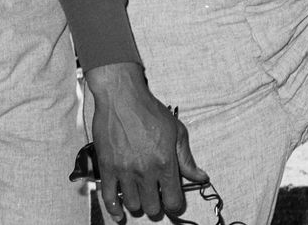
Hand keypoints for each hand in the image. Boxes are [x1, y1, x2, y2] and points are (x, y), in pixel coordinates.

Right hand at [87, 63, 207, 222]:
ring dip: (137, 203)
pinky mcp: (107, 167)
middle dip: (156, 204)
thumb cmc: (148, 109)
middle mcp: (145, 171)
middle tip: (154, 195)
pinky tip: (119, 213)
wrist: (121, 95)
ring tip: (138, 194)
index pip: (174, 202)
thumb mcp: (176, 131)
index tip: (171, 199)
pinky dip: (114, 209)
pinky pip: (109, 197)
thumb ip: (187, 158)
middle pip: (153, 207)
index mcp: (165, 162)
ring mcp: (125, 170)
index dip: (174, 204)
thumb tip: (201, 177)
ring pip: (133, 205)